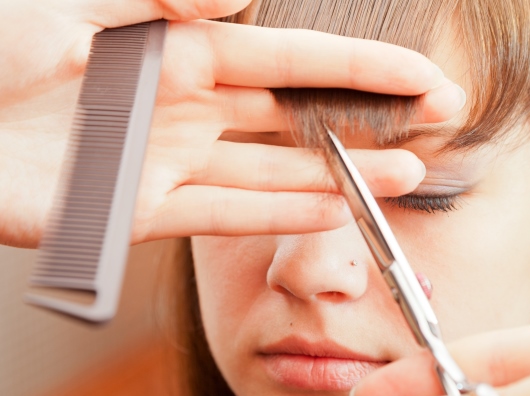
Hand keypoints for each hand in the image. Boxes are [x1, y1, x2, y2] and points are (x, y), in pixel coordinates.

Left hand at [0, 0, 463, 247]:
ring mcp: (170, 160)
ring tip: (406, 175)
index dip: (362, 66)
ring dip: (342, 174)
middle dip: (372, 118)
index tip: (421, 74)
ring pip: (275, 170)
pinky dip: (278, 217)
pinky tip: (331, 212)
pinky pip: (224, 215)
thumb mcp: (68, 2)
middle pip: (299, 114)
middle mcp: (187, 105)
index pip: (292, 56)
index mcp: (178, 48)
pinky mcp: (142, 211)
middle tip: (437, 122)